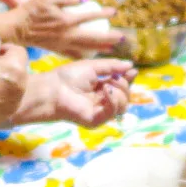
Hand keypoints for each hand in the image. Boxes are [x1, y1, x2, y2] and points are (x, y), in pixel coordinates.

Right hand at [0, 0, 124, 57]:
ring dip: (100, 48)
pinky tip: (91, 54)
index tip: (115, 12)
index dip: (103, 14)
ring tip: (112, 48)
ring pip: (85, 48)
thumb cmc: (30, 10)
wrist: (15, 28)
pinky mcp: (56, 50)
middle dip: (108, 38)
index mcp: (66, 20)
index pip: (90, 17)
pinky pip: (73, 54)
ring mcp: (62, 44)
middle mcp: (66, 34)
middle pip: (92, 37)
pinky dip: (84, 54)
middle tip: (122, 37)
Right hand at [0, 41, 29, 133]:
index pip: (19, 51)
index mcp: (15, 68)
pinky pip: (11, 97)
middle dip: (7, 64)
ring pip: (16, 83)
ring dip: (6, 80)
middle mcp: (21, 85)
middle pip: (20, 68)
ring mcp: (17, 101)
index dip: (6, 49)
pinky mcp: (10, 112)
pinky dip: (4, 93)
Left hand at [12, 60, 134, 126]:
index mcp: (101, 88)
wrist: (53, 89)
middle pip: (126, 96)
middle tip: (113, 78)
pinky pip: (113, 112)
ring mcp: (100, 112)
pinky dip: (113, 100)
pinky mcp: (97, 120)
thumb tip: (132, 66)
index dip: (128, 79)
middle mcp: (102, 101)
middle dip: (124, 84)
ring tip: (107, 86)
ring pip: (123, 105)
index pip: (121, 86)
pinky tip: (105, 91)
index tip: (132, 71)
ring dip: (120, 93)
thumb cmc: (68, 77)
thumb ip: (112, 66)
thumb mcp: (93, 67)